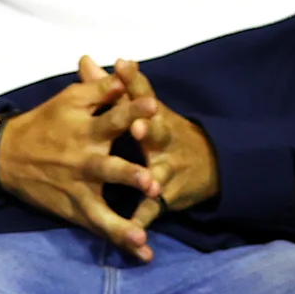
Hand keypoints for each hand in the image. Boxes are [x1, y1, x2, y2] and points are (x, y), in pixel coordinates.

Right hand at [0, 56, 164, 261]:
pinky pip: (100, 227)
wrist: (5, 155)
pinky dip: (121, 241)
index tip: (152, 105)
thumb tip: (129, 71)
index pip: (113, 117)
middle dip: (130, 176)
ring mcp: (79, 189)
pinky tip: (144, 254)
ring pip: (103, 209)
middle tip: (152, 183)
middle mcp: (85, 161)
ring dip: (122, 224)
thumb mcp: (70, 98)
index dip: (132, 111)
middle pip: (110, 169)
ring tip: (140, 235)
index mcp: (87, 130)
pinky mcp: (76, 209)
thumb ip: (101, 87)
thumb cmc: (45, 122)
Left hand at [110, 57, 218, 233]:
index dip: (135, 82)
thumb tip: (85, 59)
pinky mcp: (164, 197)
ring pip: (157, 173)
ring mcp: (166, 170)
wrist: (209, 164)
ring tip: (149, 183)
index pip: (144, 96)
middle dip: (149, 129)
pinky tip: (134, 233)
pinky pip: (151, 210)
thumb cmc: (162, 132)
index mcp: (153, 118)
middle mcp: (163, 142)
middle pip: (157, 133)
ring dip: (151, 178)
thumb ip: (110, 88)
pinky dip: (142, 222)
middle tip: (138, 126)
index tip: (123, 65)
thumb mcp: (142, 109)